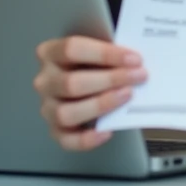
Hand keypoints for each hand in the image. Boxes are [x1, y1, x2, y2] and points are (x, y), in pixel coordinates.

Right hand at [33, 36, 146, 150]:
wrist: (91, 76)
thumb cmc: (96, 59)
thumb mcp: (100, 46)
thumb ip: (111, 49)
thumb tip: (135, 60)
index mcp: (50, 52)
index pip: (72, 49)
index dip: (105, 54)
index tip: (135, 59)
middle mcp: (44, 80)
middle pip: (70, 83)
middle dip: (110, 80)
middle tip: (140, 76)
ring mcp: (47, 107)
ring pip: (66, 113)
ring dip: (100, 105)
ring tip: (127, 96)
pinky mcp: (55, 129)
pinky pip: (66, 140)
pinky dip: (86, 140)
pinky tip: (107, 131)